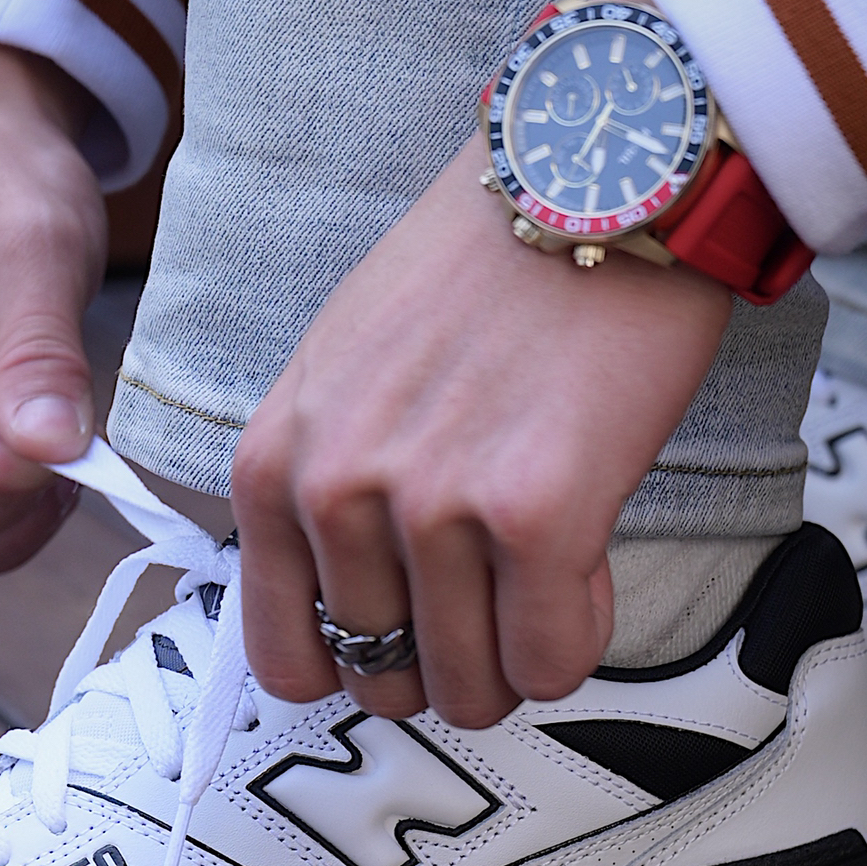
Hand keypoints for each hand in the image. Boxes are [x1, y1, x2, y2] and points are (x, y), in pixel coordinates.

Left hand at [230, 137, 732, 727]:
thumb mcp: (341, 373)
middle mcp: (336, 491)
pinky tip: (589, 563)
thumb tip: (349, 611)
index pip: (287, 657)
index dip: (360, 664)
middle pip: (386, 679)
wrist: (590, 178)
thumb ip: (326, 486)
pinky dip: (579, 635)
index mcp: (275, 464)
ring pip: (471, 687)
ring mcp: (431, 506)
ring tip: (547, 578)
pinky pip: (551, 659)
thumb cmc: (481, 270)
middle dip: (451, 663)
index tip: (410, 636)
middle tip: (499, 600)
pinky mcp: (533, 515)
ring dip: (518, 659)